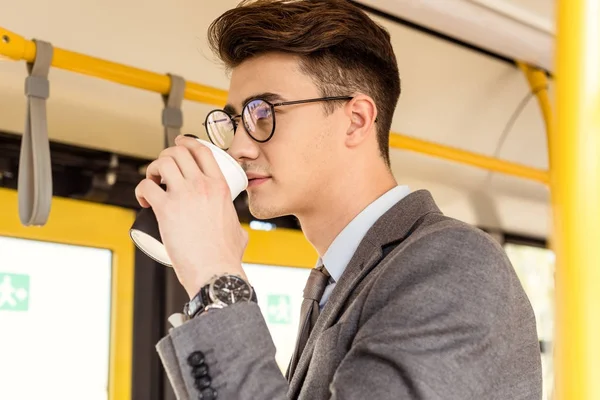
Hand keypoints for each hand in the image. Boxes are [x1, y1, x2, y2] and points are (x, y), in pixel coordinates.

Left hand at [135, 135, 248, 298]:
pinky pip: (146, 186)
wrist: (215, 270)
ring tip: (153, 182)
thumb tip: (235, 228)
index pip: (203, 151)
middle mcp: (202, 186)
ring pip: (162, 163)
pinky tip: (144, 200)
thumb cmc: (226, 256)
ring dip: (153, 169)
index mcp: (220, 187)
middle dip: (166, 155)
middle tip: (162, 169)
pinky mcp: (166, 209)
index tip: (179, 145)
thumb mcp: (238, 230)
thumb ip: (236, 224)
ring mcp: (183, 195)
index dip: (187, 143)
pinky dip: (141, 189)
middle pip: (179, 152)